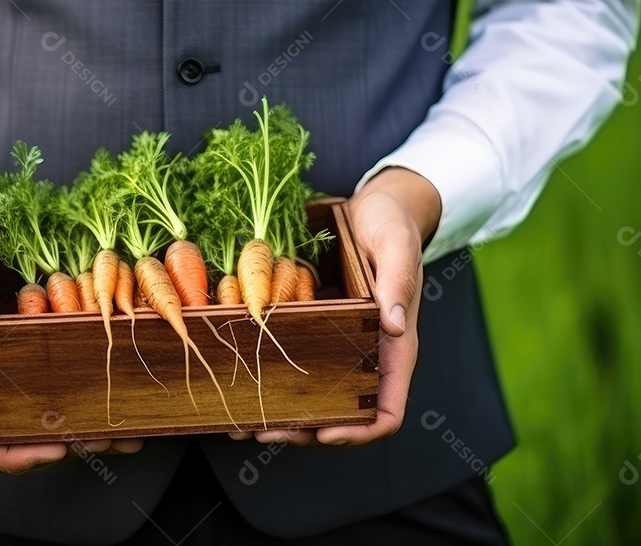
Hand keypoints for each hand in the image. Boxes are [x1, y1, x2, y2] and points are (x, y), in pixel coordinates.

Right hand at [0, 197, 143, 472]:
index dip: (7, 451)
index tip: (51, 449)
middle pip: (5, 437)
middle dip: (52, 447)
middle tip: (101, 442)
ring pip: (28, 420)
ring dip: (73, 431)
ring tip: (121, 435)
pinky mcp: (11, 362)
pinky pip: (40, 390)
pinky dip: (74, 400)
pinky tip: (113, 398)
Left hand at [230, 167, 440, 447]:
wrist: (375, 205)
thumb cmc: (391, 223)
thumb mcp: (397, 246)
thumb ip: (399, 284)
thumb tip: (396, 327)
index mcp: (396, 346)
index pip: (388, 409)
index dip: (360, 431)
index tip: (325, 434)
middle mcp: (369, 354)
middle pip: (344, 414)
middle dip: (306, 431)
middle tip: (265, 432)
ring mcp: (343, 345)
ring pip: (317, 397)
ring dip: (284, 415)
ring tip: (244, 422)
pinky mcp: (319, 329)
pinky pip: (299, 366)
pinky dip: (274, 382)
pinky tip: (241, 384)